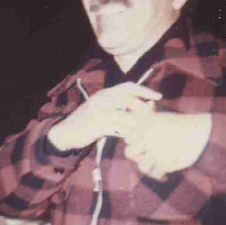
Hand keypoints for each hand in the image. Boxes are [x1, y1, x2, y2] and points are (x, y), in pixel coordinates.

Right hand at [47, 82, 161, 150]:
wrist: (66, 132)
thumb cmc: (87, 122)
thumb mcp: (101, 109)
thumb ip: (117, 106)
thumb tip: (141, 105)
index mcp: (104, 93)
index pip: (128, 86)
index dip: (145, 90)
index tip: (159, 96)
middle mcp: (102, 99)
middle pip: (130, 99)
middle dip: (145, 108)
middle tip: (152, 118)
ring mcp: (100, 112)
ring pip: (127, 115)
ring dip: (138, 124)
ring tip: (143, 131)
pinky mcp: (97, 125)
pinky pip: (119, 128)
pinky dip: (127, 133)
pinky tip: (130, 138)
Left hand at [124, 112, 211, 179]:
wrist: (201, 132)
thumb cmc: (181, 124)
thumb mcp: (160, 118)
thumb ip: (144, 125)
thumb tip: (127, 138)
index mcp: (145, 125)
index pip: (128, 138)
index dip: (134, 142)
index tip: (143, 145)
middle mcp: (147, 137)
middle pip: (130, 153)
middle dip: (137, 157)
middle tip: (145, 158)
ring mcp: (155, 150)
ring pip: (142, 166)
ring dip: (150, 168)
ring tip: (157, 167)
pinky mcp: (165, 162)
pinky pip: (156, 173)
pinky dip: (160, 175)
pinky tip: (165, 175)